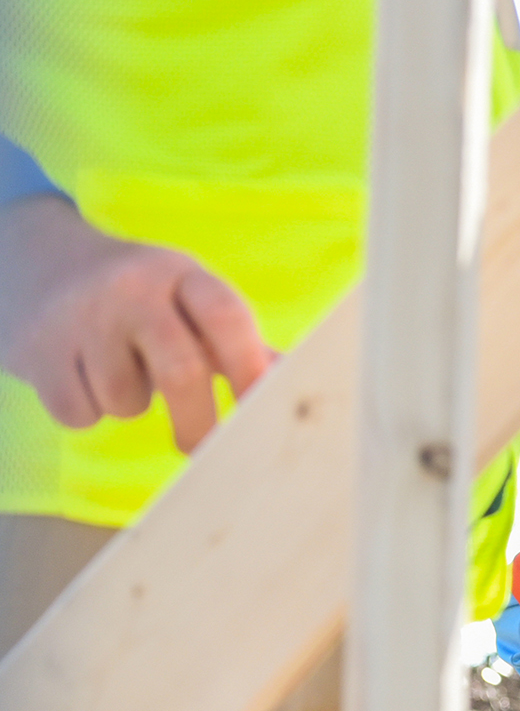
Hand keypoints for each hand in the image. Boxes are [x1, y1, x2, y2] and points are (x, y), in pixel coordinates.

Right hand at [0, 194, 274, 452]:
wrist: (37, 260)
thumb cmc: (140, 298)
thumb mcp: (189, 301)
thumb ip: (239, 344)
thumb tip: (291, 383)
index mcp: (182, 275)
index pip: (227, 316)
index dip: (252, 368)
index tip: (262, 415)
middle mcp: (132, 289)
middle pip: (181, 370)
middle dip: (199, 423)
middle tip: (202, 449)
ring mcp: (81, 315)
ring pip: (124, 399)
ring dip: (129, 406)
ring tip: (120, 374)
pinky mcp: (37, 348)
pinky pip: (78, 411)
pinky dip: (86, 411)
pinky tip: (81, 377)